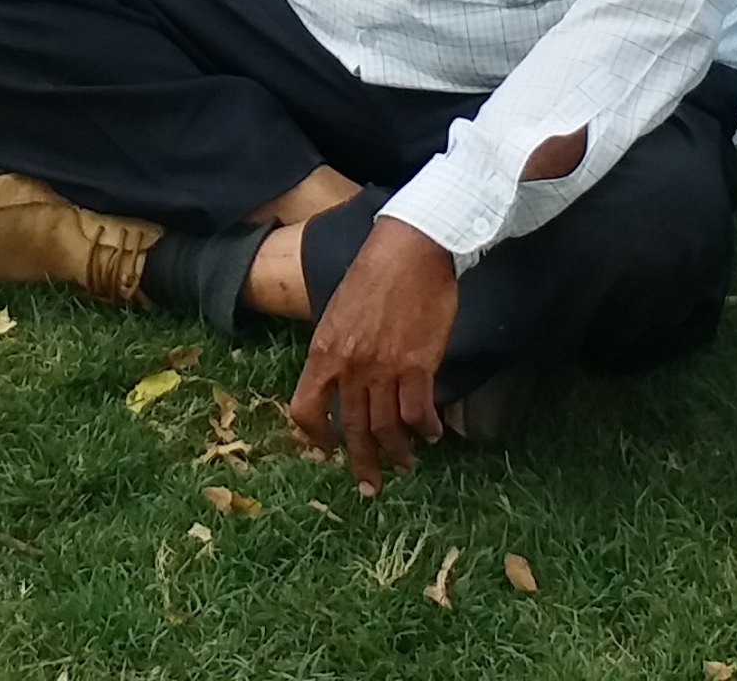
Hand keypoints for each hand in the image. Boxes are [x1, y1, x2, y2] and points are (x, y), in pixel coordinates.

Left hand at [286, 216, 459, 492]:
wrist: (410, 250)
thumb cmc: (374, 274)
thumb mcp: (338, 312)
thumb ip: (337, 350)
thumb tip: (341, 382)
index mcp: (324, 352)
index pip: (306, 409)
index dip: (316, 438)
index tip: (328, 452)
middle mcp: (350, 367)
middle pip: (351, 428)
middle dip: (361, 463)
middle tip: (369, 487)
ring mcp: (384, 368)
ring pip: (386, 427)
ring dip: (396, 453)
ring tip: (404, 465)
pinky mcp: (418, 366)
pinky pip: (418, 411)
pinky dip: (425, 429)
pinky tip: (431, 434)